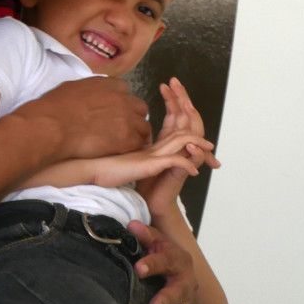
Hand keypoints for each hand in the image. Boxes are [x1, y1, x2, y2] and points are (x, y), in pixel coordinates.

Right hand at [13, 76, 149, 160]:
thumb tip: (86, 94)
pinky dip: (132, 148)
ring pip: (144, 126)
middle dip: (133, 117)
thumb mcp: (72, 87)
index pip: (125, 90)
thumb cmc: (54, 108)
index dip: (120, 102)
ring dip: (135, 134)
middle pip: (139, 107)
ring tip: (122, 143)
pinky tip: (121, 152)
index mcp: (108, 84)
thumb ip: (88, 89)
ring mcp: (126, 118)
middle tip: (121, 128)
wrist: (53, 126)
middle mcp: (121, 98)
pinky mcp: (126, 138)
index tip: (112, 111)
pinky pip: (138, 143)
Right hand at [87, 133, 212, 187]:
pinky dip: (186, 163)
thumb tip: (149, 159)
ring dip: (198, 145)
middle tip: (211, 145)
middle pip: (180, 130)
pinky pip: (173, 160)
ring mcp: (151, 153)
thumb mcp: (130, 164)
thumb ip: (142, 159)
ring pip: (181, 140)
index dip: (188, 134)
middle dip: (198, 133)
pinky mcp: (148, 164)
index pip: (174, 133)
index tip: (202, 145)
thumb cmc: (107, 169)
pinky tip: (194, 172)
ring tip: (209, 150)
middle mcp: (152, 146)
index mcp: (150, 147)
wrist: (91, 172)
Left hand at [127, 221, 197, 303]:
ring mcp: (185, 300)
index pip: (167, 260)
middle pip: (179, 290)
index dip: (153, 263)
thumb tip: (132, 226)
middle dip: (167, 299)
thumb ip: (144, 234)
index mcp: (179, 259)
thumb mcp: (154, 240)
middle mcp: (186, 280)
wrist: (176, 268)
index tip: (138, 268)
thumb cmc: (160, 252)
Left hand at [141, 78, 218, 213]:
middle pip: (189, 117)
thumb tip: (134, 117)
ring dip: (193, 119)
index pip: (177, 113)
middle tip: (177, 83)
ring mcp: (184, 158)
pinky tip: (190, 142)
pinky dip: (193, 151)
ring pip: (196, 135)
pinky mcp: (184, 173)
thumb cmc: (143, 176)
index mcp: (170, 140)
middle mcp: (181, 146)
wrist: (149, 199)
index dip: (173, 98)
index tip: (166, 83)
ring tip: (186, 104)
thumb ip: (144, 135)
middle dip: (184, 99)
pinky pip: (194, 160)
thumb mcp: (142, 150)